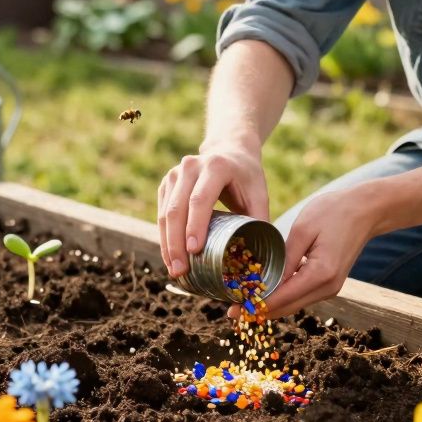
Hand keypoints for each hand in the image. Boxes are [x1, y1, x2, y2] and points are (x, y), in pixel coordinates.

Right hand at [157, 141, 268, 277]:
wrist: (230, 151)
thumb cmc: (247, 177)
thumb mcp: (259, 194)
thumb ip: (260, 222)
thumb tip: (259, 258)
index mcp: (216, 166)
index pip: (200, 199)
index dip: (196, 225)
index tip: (194, 250)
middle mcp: (190, 167)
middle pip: (177, 208)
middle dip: (177, 242)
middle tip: (181, 270)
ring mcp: (174, 174)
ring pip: (165, 213)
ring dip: (167, 244)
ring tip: (174, 270)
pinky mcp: (166, 184)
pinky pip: (161, 213)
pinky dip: (164, 237)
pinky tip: (170, 256)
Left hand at [241, 184, 378, 318]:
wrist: (366, 210)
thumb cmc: (334, 212)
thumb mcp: (302, 230)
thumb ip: (284, 258)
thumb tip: (264, 282)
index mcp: (320, 274)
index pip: (281, 299)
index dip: (255, 306)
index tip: (232, 310)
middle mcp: (328, 287)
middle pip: (287, 308)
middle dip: (258, 311)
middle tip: (231, 312)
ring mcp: (331, 288)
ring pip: (293, 305)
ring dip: (269, 306)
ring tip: (243, 303)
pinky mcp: (330, 284)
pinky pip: (301, 296)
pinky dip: (282, 298)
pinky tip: (264, 293)